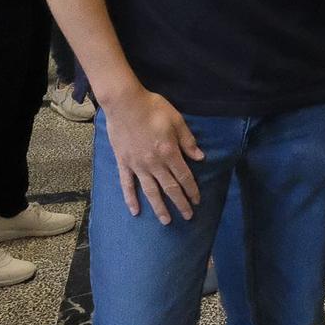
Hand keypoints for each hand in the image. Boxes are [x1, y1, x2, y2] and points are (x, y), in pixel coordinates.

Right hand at [104, 84, 204, 223]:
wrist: (124, 102)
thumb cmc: (153, 108)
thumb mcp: (177, 120)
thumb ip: (188, 141)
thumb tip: (200, 158)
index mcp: (169, 153)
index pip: (184, 177)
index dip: (192, 190)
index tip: (197, 200)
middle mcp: (154, 163)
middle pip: (170, 188)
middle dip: (180, 204)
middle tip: (187, 217)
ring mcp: (137, 165)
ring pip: (150, 191)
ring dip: (159, 208)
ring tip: (166, 221)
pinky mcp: (123, 163)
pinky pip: (127, 185)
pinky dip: (131, 199)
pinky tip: (135, 211)